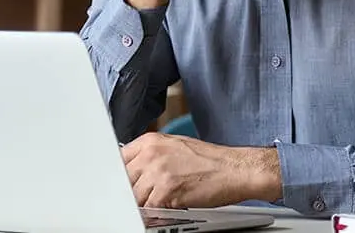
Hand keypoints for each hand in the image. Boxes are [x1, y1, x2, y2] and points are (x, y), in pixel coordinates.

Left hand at [121, 132, 279, 209]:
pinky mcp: (166, 192)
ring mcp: (157, 173)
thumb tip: (136, 168)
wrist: (235, 169)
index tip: (125, 184)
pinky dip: (155, 213)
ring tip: (160, 203)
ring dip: (144, 204)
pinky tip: (167, 209)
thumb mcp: (176, 146)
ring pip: (134, 197)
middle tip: (146, 196)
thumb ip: (152, 155)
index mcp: (151, 141)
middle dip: (132, 191)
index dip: (122, 175)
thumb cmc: (211, 160)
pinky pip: (149, 209)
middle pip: (124, 179)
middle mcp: (151, 154)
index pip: (119, 159)